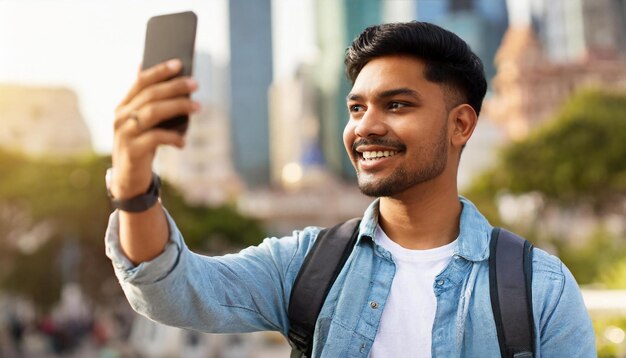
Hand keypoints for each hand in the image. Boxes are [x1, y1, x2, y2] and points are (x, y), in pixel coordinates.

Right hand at [111, 59, 199, 198]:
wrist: (129, 178)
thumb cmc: (142, 145)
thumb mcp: (143, 123)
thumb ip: (149, 103)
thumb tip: (160, 75)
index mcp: (124, 106)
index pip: (141, 82)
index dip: (159, 71)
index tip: (179, 63)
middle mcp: (121, 117)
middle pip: (150, 95)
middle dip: (175, 87)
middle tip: (195, 84)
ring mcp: (125, 134)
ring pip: (153, 113)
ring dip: (178, 107)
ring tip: (198, 107)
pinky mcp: (132, 151)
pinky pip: (156, 138)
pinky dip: (172, 137)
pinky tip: (183, 141)